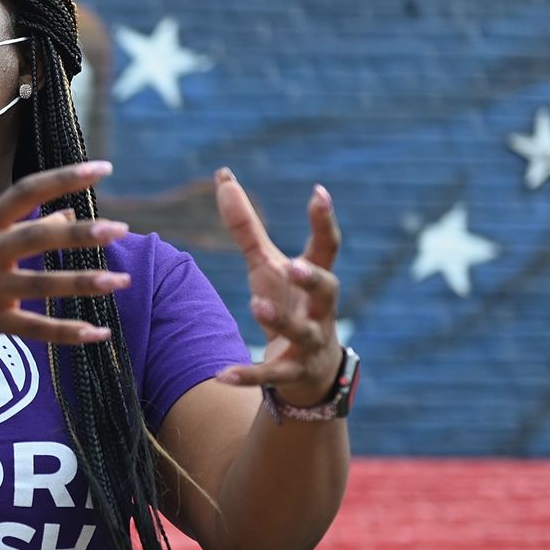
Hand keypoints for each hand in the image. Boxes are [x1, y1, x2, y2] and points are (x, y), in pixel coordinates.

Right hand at [0, 161, 132, 355]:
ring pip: (42, 286)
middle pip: (38, 238)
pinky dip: (68, 333)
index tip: (102, 168)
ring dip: (83, 283)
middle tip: (120, 228)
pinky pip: (35, 330)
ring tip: (120, 280)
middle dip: (81, 234)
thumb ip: (19, 227)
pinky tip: (98, 333)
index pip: (26, 191)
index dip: (64, 178)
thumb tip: (69, 216)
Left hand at [212, 168, 342, 406]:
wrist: (307, 374)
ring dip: (280, 319)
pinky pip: (270, 374)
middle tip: (295, 265)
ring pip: (302, 331)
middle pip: (328, 289)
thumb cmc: (288, 304)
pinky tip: (221, 373)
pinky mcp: (292, 373)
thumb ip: (245, 225)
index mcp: (313, 278)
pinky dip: (247, 374)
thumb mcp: (266, 265)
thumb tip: (223, 175)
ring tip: (256, 305)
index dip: (324, 220)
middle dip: (314, 277)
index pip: (326, 246)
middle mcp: (320, 309)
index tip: (319, 192)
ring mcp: (310, 342)